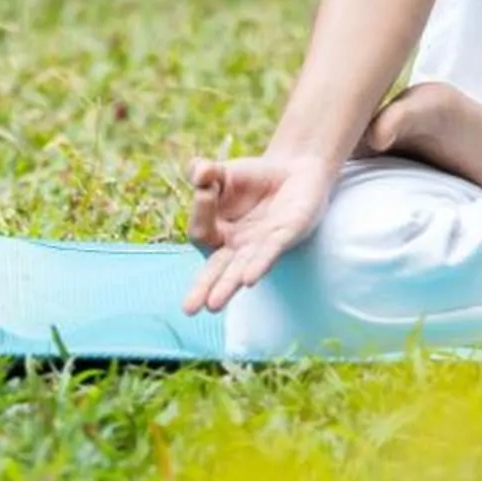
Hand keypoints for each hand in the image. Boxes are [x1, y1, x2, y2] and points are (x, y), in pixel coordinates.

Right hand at [183, 148, 335, 314]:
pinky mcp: (285, 236)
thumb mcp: (224, 173)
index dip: (201, 208)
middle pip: (216, 270)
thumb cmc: (252, 180)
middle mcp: (236, 248)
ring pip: (240, 268)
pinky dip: (260, 264)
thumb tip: (199, 172)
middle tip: (188, 309)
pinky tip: (249, 279)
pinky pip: (271, 252)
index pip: (201, 231)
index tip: (206, 185)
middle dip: (203, 288)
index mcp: (217, 234)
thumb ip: (206, 173)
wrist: (293, 171)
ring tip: (213, 306)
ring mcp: (260, 246)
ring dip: (227, 286)